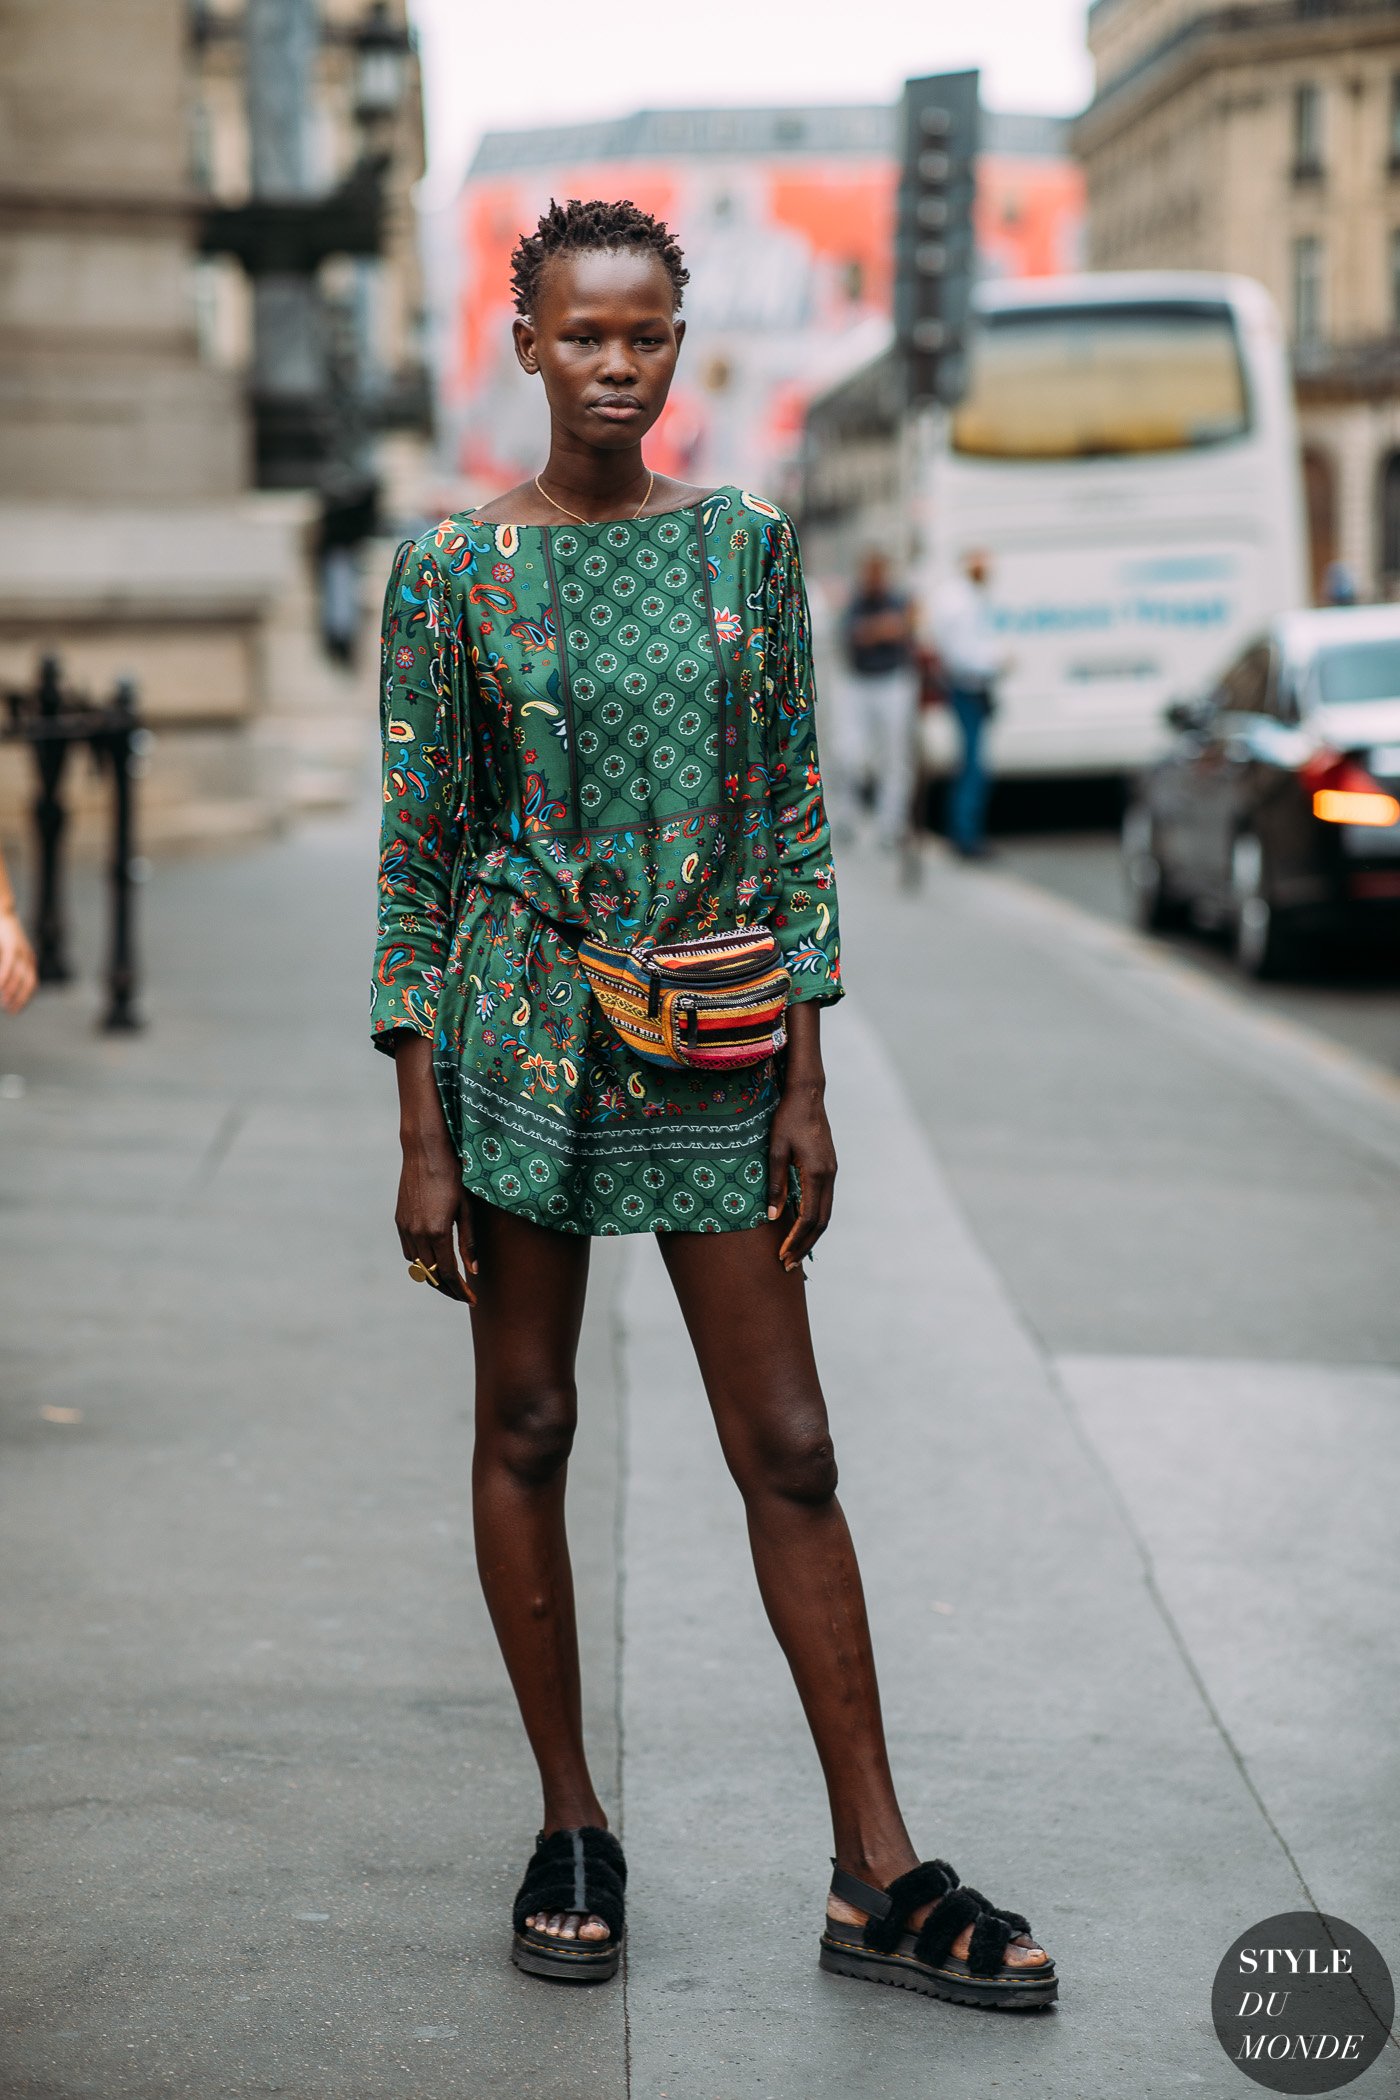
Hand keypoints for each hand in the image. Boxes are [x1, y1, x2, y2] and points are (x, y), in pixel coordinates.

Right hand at [0, 906, 36, 1013]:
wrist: (1, 911)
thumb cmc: (1, 935)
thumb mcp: (7, 953)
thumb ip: (7, 968)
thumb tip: (5, 985)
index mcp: (28, 960)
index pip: (32, 984)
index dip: (25, 999)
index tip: (16, 1010)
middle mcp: (28, 957)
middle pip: (29, 983)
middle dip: (21, 999)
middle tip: (11, 1011)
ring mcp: (21, 950)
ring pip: (19, 976)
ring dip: (12, 992)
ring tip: (4, 1003)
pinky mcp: (12, 945)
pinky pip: (9, 965)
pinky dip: (5, 978)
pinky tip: (0, 988)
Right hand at [393, 1033, 476, 1303]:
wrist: (425, 1149)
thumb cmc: (454, 1174)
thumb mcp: (467, 1208)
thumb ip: (469, 1241)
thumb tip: (474, 1270)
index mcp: (438, 1231)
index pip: (449, 1273)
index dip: (461, 1290)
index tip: (473, 1299)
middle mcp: (417, 1233)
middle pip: (432, 1274)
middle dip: (449, 1289)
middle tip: (464, 1295)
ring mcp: (405, 1227)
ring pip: (417, 1266)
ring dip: (433, 1278)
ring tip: (450, 1283)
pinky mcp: (399, 1220)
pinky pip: (408, 1251)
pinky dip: (420, 1262)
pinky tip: (432, 1262)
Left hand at [766, 1002, 835, 1268]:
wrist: (807, 1094)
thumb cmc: (786, 1119)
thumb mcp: (774, 1150)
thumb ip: (775, 1184)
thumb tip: (772, 1217)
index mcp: (817, 1174)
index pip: (809, 1219)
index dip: (796, 1241)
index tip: (782, 1257)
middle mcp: (829, 1176)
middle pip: (821, 1223)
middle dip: (805, 1246)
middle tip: (788, 1266)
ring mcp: (831, 1172)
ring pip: (825, 1214)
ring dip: (811, 1236)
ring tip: (794, 1253)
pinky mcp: (828, 1168)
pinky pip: (824, 1202)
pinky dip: (814, 1220)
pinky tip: (800, 1228)